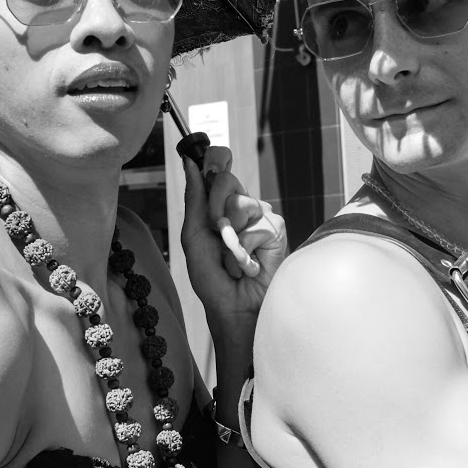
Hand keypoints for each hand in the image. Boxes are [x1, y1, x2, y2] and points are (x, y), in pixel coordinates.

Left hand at [181, 147, 287, 324]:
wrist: (233, 307)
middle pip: (225, 180)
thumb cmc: (212, 278)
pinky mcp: (277, 230)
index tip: (204, 162)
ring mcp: (261, 217)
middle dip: (212, 208)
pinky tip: (249, 264)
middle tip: (216, 233)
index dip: (214, 160)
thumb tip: (190, 162)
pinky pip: (255, 225)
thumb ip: (194, 198)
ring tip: (232, 257)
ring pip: (239, 203)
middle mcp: (243, 206)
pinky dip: (244, 250)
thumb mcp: (194, 236)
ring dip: (227, 237)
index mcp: (221, 204)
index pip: (220, 167)